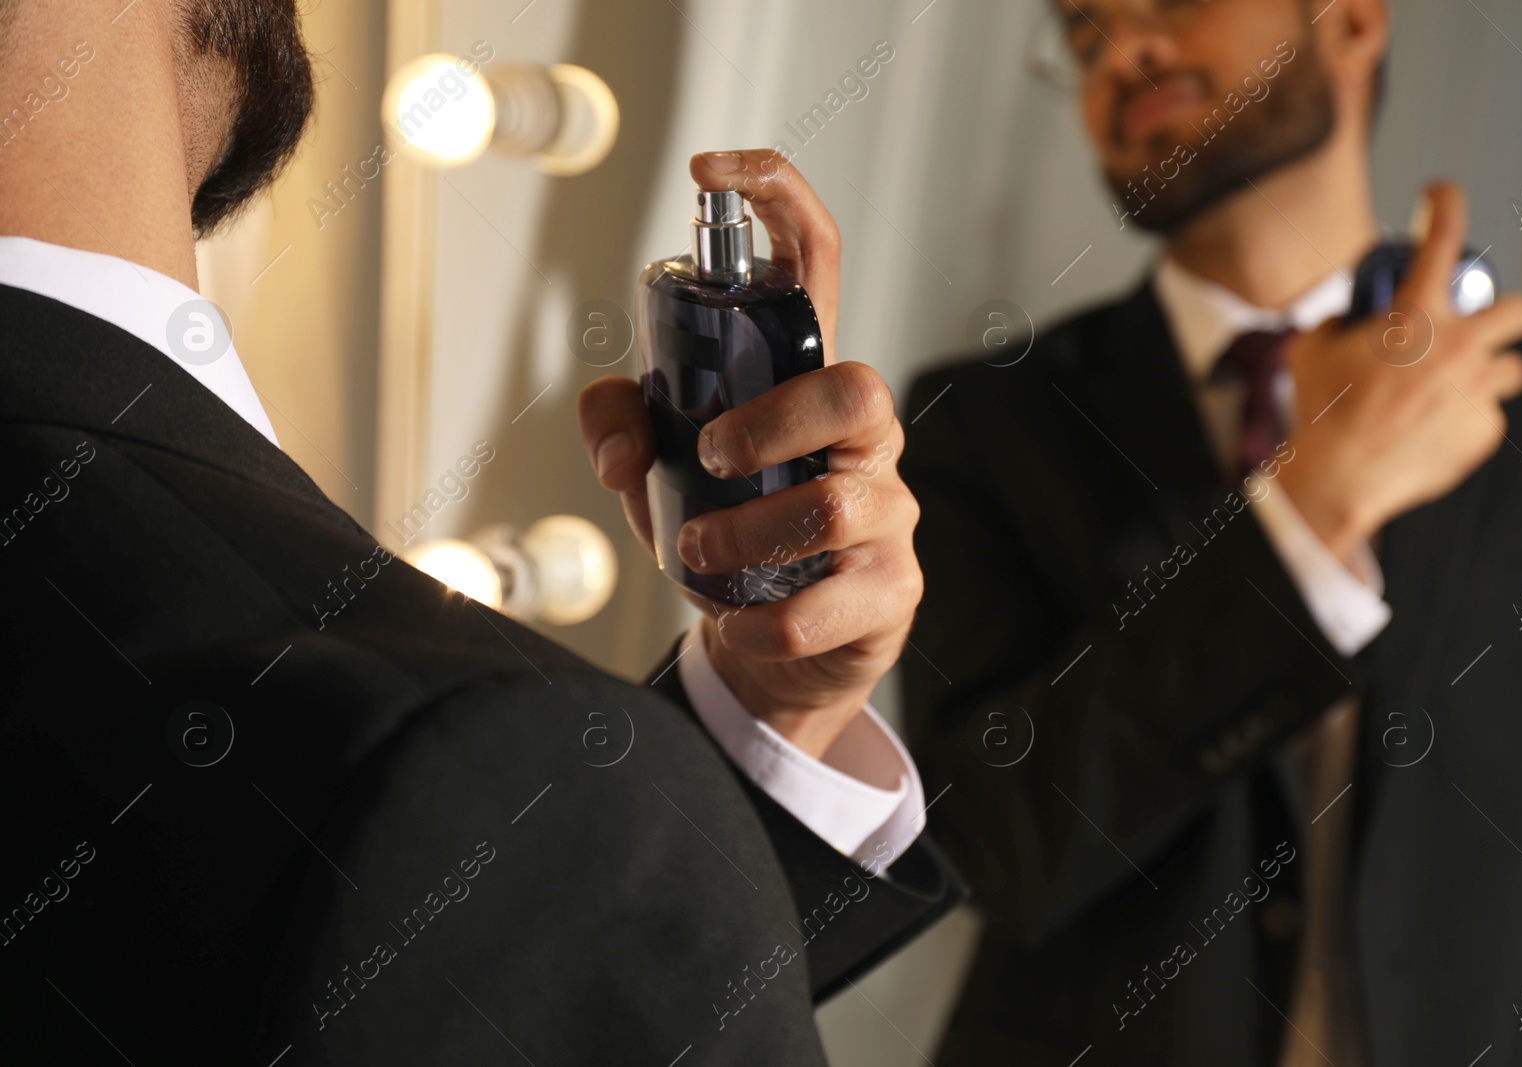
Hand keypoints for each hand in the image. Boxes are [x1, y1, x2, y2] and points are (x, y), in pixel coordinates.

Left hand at [579, 149, 920, 758]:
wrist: (775, 650)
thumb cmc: (726, 537)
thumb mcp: (659, 475)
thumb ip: (622, 429)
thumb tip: (621, 446)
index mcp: (805, 380)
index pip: (817, 260)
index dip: (777, 197)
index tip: (712, 174)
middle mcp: (862, 436)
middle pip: (857, 388)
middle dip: (773, 421)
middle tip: (711, 457)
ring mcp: (886, 511)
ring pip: (835, 505)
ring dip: (745, 534)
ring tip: (695, 553)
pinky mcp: (888, 588)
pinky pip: (830, 603)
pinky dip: (764, 620)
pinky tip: (736, 622)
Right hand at [1275, 181, 1521, 560]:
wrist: (1339, 476)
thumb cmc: (1322, 411)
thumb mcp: (1310, 351)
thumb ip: (1334, 325)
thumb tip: (1343, 319)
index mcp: (1415, 314)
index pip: (1441, 235)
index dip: (1443, 203)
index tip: (1438, 196)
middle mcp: (1458, 345)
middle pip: (1518, 309)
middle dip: (1500, 315)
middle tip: (1473, 329)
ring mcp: (1477, 389)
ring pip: (1511, 368)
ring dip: (1484, 373)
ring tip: (1448, 391)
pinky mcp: (1484, 429)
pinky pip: (1487, 416)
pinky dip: (1464, 419)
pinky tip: (1431, 431)